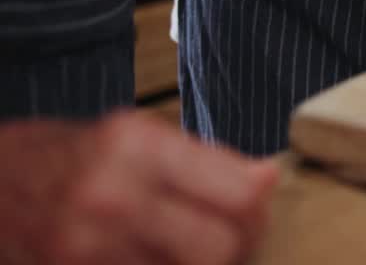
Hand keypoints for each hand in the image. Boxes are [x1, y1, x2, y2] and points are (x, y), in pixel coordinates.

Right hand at [0, 111, 276, 264]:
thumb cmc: (73, 156)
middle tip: (236, 243)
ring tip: (195, 250)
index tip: (258, 211)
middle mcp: (113, 195)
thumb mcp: (136, 137)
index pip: (238, 194)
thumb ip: (205, 159)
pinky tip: (160, 258)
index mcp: (138, 146)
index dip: (258, 211)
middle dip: (238, 248)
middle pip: (219, 247)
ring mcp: (88, 245)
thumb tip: (268, 179)